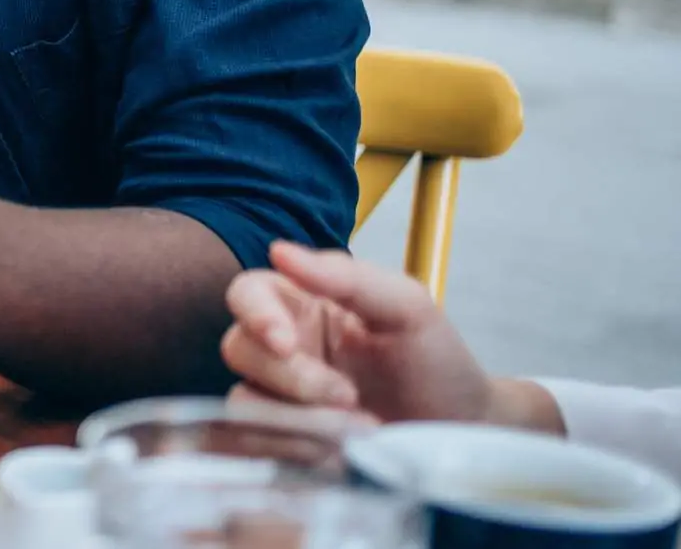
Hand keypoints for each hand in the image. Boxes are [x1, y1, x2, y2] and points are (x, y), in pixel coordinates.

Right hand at [222, 242, 497, 425]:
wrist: (464, 434)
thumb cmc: (438, 363)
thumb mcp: (409, 309)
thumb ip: (348, 278)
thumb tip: (279, 250)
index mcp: (303, 304)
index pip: (247, 292)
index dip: (255, 315)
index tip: (286, 344)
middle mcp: (282, 348)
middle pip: (240, 349)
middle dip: (293, 379)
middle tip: (349, 397)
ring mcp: (280, 397)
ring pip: (242, 400)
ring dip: (297, 420)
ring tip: (356, 431)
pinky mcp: (285, 442)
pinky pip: (252, 443)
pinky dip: (289, 450)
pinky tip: (334, 454)